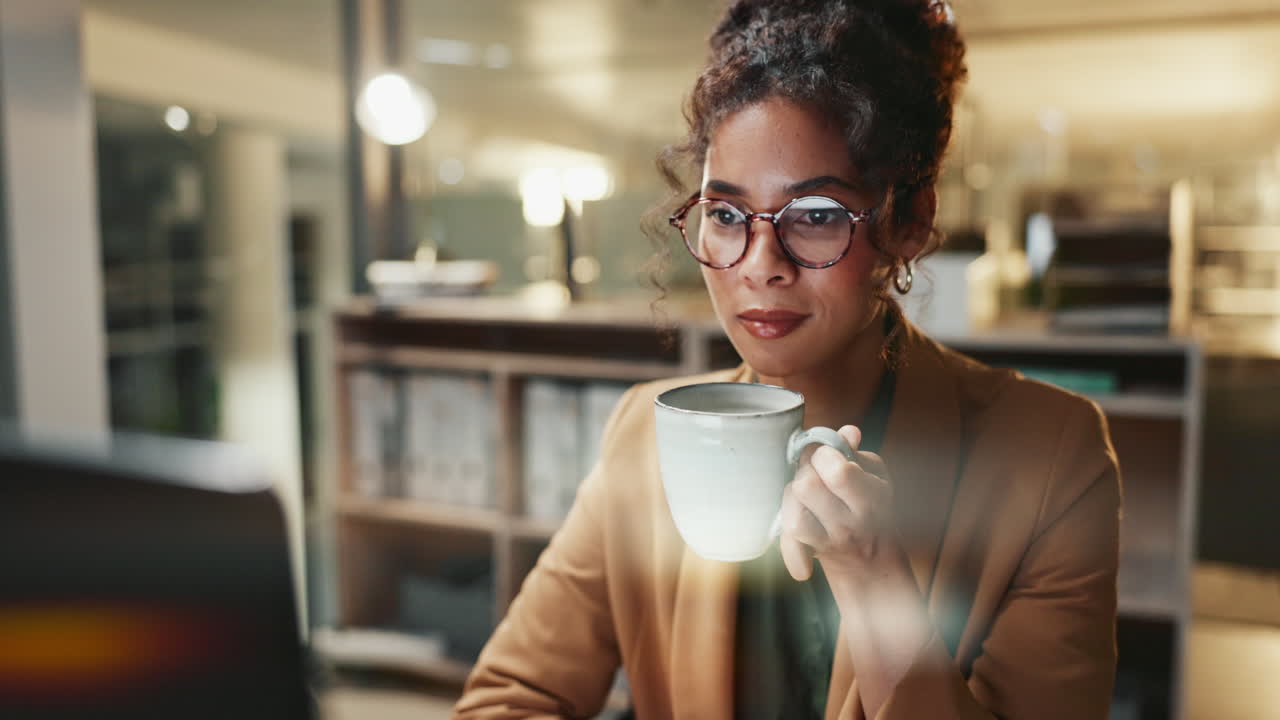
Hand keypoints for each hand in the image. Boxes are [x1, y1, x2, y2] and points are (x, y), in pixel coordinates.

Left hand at [779, 424, 895, 581]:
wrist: (870, 558)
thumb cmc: (868, 504)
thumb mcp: (872, 474)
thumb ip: (855, 451)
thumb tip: (848, 432)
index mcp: (872, 499)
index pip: (837, 473)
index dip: (823, 454)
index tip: (827, 455)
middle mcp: (852, 524)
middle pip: (807, 487)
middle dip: (805, 471)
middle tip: (814, 473)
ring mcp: (831, 540)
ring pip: (793, 511)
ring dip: (793, 496)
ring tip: (806, 495)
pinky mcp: (812, 550)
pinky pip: (788, 536)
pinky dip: (787, 529)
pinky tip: (796, 521)